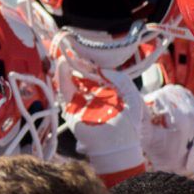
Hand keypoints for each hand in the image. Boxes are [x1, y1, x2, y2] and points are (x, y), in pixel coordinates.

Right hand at [57, 59, 144, 175]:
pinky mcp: (71, 110)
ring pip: (70, 82)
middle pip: (80, 77)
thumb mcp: (131, 95)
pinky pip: (64, 92)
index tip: (86, 52)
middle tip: (72, 49)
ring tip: (65, 53)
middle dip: (76, 64)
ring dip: (66, 68)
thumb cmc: (129, 122)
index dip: (90, 64)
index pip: (94, 75)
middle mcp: (91, 98)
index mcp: (105, 94)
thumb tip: (103, 68)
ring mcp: (80, 104)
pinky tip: (63, 64)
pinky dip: (62, 78)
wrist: (118, 145)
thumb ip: (121, 78)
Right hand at [140, 85, 193, 174]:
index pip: (160, 97)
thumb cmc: (160, 152)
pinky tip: (166, 104)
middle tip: (150, 110)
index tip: (145, 110)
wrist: (178, 162)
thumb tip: (130, 101)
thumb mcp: (147, 137)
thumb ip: (140, 118)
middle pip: (167, 92)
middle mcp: (190, 113)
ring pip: (174, 90)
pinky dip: (172, 95)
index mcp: (179, 120)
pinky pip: (183, 92)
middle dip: (155, 98)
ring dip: (163, 96)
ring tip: (158, 109)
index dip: (148, 101)